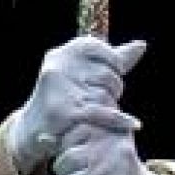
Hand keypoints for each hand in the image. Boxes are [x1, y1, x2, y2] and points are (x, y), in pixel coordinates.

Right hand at [9, 37, 144, 174]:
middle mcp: (58, 67)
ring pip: (104, 95)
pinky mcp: (63, 112)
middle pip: (105, 74)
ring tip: (104, 112)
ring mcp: (59, 89)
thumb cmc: (64, 98)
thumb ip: (112, 60)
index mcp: (61, 54)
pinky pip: (101, 113)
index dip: (112, 59)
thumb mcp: (83, 74)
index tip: (117, 71)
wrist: (32, 129)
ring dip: (112, 106)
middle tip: (107, 98)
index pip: (96, 46)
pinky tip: (134, 124)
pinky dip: (120, 120)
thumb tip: (141, 45)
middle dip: (114, 88)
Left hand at [48, 121, 160, 174]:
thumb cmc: (109, 164)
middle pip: (70, 158)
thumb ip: (68, 140)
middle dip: (60, 170)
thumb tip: (41, 138)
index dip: (61, 149)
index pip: (69, 136)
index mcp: (105, 127)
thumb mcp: (92, 145)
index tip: (63, 155)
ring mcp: (116, 167)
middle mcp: (112, 144)